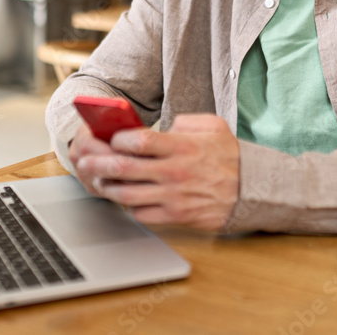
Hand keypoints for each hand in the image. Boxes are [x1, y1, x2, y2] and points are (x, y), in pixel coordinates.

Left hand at [74, 114, 239, 230]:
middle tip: (85, 161)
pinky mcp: (176, 215)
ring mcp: (174, 196)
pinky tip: (124, 199)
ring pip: (128, 194)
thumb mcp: (214, 126)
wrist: (251, 191)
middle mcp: (174, 172)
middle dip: (99, 163)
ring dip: (108, 188)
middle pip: (125, 167)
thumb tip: (166, 126)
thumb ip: (187, 121)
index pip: (139, 141)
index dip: (119, 140)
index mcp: (182, 147)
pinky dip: (129, 207)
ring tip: (99, 182)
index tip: (112, 138)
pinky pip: (143, 214)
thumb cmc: (231, 157)